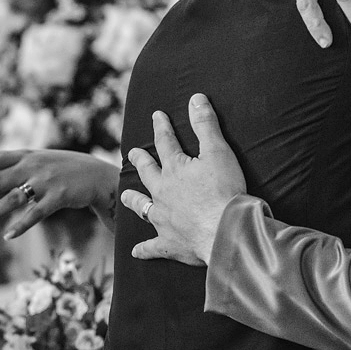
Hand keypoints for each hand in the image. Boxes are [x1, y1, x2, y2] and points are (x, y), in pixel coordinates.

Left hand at [0, 149, 118, 238]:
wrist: (98, 176)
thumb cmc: (62, 168)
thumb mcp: (32, 162)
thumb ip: (1, 167)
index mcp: (25, 156)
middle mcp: (33, 166)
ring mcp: (46, 181)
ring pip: (13, 199)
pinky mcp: (58, 197)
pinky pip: (36, 213)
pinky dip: (21, 225)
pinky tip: (8, 236)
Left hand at [120, 94, 245, 265]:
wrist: (225, 231)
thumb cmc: (224, 191)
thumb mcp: (218, 151)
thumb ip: (206, 125)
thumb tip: (195, 98)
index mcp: (175, 170)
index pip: (166, 143)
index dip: (162, 127)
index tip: (157, 116)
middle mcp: (163, 193)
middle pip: (148, 173)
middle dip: (141, 161)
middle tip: (132, 153)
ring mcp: (164, 220)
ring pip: (143, 207)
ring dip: (133, 201)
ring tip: (125, 195)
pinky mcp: (169, 243)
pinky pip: (152, 247)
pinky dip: (144, 249)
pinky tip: (135, 251)